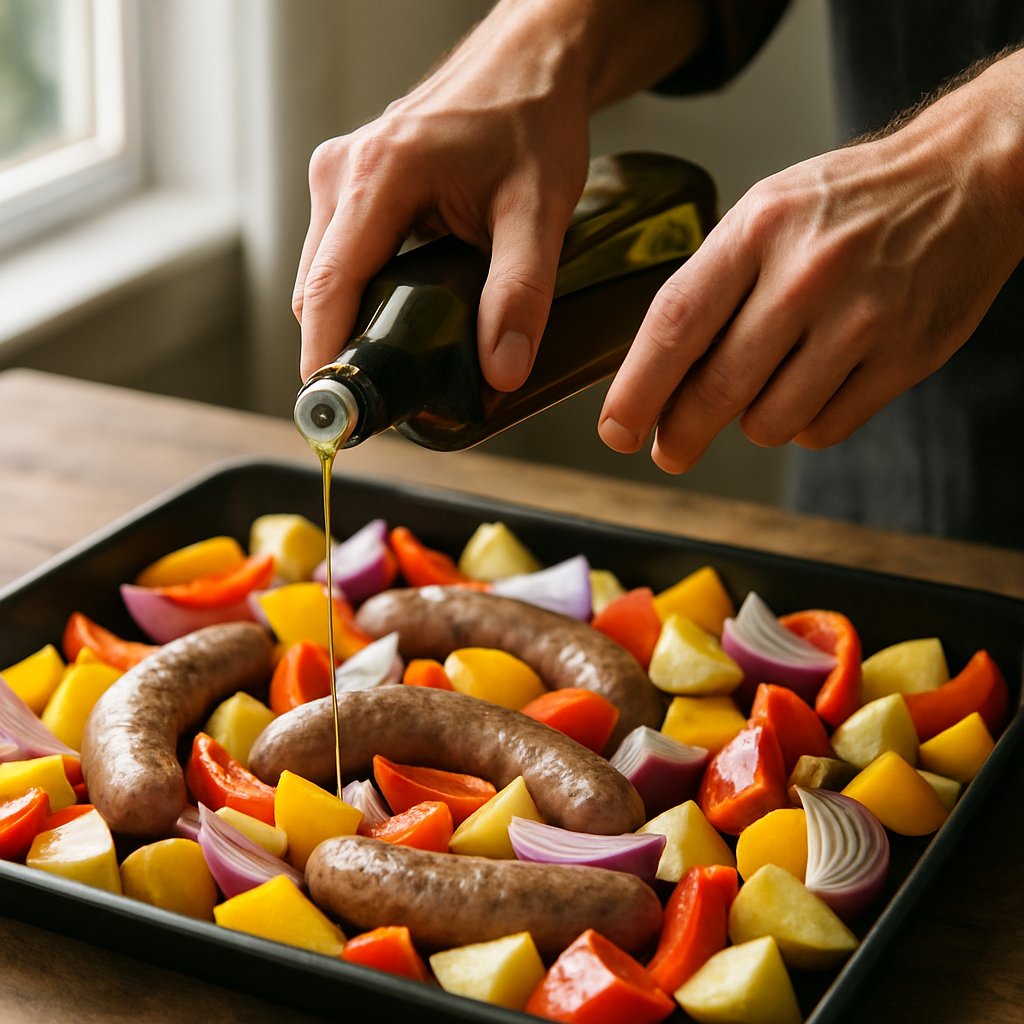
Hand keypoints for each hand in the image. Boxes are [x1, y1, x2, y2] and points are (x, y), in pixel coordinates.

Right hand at [292, 0, 708, 388]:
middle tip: (389, 402)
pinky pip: (338, 256)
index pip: (329, 287)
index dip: (326, 358)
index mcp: (378, 176)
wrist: (531, 63)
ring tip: (400, 365)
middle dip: (344, 349)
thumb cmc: (532, 121)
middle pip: (318, 289)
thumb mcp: (540, 211)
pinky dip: (360, 293)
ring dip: (352, 323)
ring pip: (324, 276)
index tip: (335, 414)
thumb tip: (500, 371)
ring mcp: (340, 175)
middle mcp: (342, 172)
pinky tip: (400, 316)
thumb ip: (521, 294)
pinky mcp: (350, 183)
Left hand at [599, 49, 1023, 470]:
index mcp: (758, 229)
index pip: (675, 325)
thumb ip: (711, 288)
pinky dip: (805, 422)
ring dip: (753, 421)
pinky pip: (824, 428)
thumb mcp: (764, 215)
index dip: (636, 390)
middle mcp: (807, 275)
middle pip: (717, 389)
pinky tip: (813, 385)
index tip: (618, 430)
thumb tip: (657, 376)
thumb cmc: (847, 204)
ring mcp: (861, 319)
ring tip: (767, 385)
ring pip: (770, 421)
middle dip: (681, 435)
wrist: (963, 180)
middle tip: (670, 450)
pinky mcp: (904, 357)